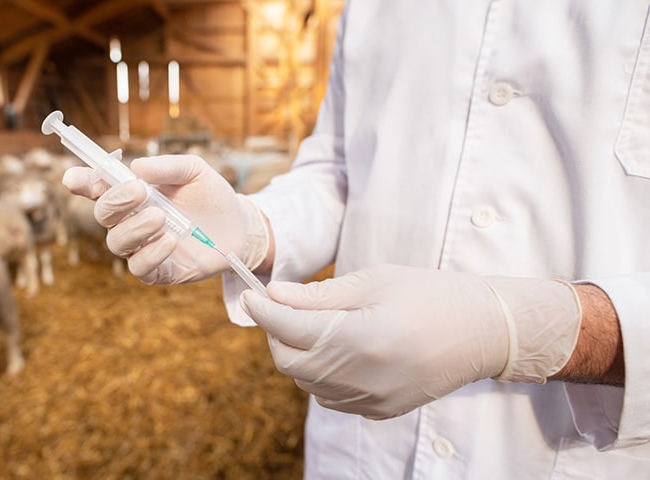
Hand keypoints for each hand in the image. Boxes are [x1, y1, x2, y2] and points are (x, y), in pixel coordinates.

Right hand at [62, 155, 268, 283]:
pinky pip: (139, 267)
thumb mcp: (194, 171)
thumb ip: (167, 167)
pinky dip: (150, 254)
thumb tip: (137, 166)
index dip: (82, 182)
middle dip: (115, 202)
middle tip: (139, 192)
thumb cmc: (211, 195)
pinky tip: (170, 241)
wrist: (239, 227)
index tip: (74, 178)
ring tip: (160, 217)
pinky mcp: (157, 270)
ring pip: (117, 242)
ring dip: (134, 228)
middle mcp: (130, 220)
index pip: (97, 188)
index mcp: (132, 193)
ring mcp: (141, 247)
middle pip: (103, 214)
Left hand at [240, 264, 581, 418]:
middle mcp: (364, 377)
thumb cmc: (432, 294)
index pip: (290, 330)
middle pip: (290, 362)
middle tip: (285, 307)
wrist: (486, 332)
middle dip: (277, 333)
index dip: (263, 312)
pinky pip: (329, 396)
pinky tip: (338, 349)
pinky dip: (320, 373)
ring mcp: (372, 400)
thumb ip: (319, 295)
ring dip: (298, 353)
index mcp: (363, 339)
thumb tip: (273, 295)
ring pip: (306, 382)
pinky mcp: (379, 410)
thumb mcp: (375, 281)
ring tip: (317, 324)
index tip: (253, 295)